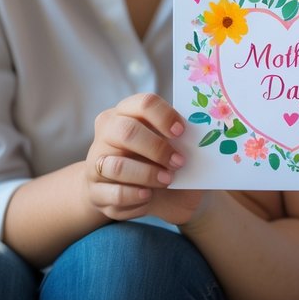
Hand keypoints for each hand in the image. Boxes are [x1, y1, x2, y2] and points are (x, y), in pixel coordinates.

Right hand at [84, 93, 195, 222]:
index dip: (164, 116)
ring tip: (167, 180)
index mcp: (126, 112)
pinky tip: (148, 196)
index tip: (182, 132)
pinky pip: (114, 193)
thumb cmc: (161, 162)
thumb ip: (180, 139)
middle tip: (179, 162)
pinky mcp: (95, 191)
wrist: (142, 196)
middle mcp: (107, 132)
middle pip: (127, 131)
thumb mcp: (171, 147)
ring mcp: (96, 162)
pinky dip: (135, 196)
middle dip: (157, 148)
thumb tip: (203, 135)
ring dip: (147, 175)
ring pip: (117, 165)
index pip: (143, 103)